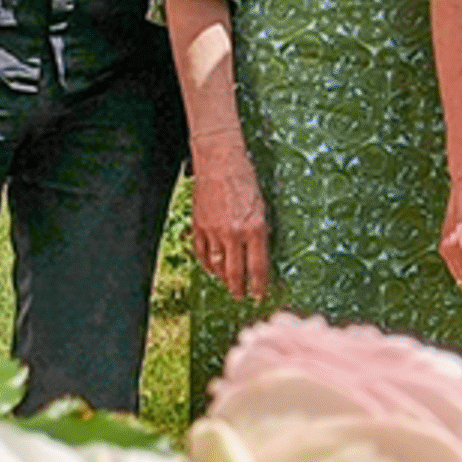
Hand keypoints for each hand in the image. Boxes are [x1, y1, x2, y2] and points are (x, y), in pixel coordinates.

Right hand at [189, 138, 270, 302]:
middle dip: (239, 289)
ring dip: (223, 279)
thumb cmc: (246, 181)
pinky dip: (206, 265)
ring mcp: (214, 231)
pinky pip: (200, 254)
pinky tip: (212, 269)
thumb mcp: (263, 208)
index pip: (258, 267)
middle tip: (241, 297)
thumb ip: (260, 234)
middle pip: (235, 273)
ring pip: (216, 266)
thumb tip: (258, 256)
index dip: (259, 285)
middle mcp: (234, 234)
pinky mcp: (198, 227)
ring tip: (229, 286)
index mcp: (255, 229)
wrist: (220, 163)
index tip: (259, 295)